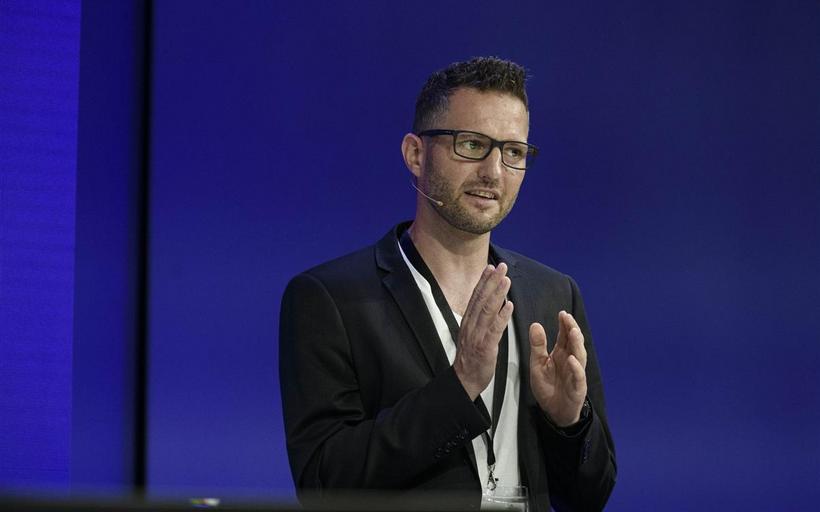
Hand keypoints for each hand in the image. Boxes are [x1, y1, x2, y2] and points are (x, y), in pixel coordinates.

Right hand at [453, 263, 513, 400]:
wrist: (464, 380)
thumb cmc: (470, 358)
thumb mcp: (470, 335)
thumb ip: (478, 319)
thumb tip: (487, 304)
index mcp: (467, 322)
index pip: (475, 297)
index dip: (483, 281)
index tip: (490, 267)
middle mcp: (471, 325)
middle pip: (481, 299)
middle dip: (491, 281)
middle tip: (500, 266)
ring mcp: (477, 336)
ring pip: (488, 310)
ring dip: (497, 294)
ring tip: (506, 280)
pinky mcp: (485, 347)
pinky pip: (494, 329)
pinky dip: (502, 316)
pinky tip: (509, 306)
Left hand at [529, 311, 587, 426]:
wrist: (553, 411)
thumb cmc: (548, 387)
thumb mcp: (537, 364)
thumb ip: (537, 346)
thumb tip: (535, 324)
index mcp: (561, 354)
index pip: (565, 336)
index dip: (565, 325)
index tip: (562, 314)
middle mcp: (571, 361)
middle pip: (574, 342)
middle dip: (572, 329)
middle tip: (567, 318)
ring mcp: (576, 374)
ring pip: (580, 356)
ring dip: (577, 344)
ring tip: (573, 332)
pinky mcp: (577, 388)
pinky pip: (578, 377)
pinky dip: (576, 368)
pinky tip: (571, 360)